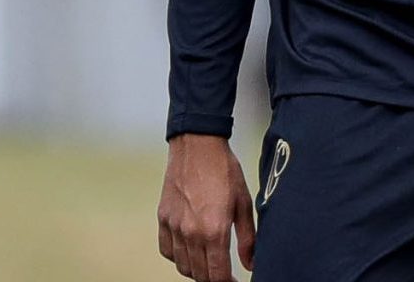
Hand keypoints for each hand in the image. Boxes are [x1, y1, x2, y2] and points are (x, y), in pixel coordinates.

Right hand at [157, 133, 254, 281]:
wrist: (197, 145)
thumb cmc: (223, 170)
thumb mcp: (244, 205)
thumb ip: (248, 240)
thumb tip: (250, 264)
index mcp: (214, 230)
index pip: (217, 275)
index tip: (235, 281)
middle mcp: (190, 232)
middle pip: (199, 275)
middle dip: (213, 279)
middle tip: (224, 275)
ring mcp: (174, 225)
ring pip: (182, 265)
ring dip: (196, 271)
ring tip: (208, 264)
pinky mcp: (163, 217)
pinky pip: (166, 249)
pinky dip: (177, 257)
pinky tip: (189, 251)